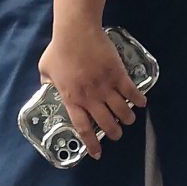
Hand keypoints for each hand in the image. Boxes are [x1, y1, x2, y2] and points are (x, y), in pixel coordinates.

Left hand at [37, 21, 144, 157]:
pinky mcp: (118, 75)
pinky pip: (131, 92)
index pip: (83, 128)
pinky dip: (138, 100)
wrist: (76, 31)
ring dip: (127, 119)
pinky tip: (141, 103)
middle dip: (114, 133)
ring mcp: (106, 87)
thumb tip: (46, 88)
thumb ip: (46, 83)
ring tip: (129, 120)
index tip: (98, 153)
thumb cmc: (59, 49)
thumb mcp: (45, 69)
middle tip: (117, 134)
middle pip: (106, 124)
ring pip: (122, 111)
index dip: (92, 144)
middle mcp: (90, 98)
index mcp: (72, 99)